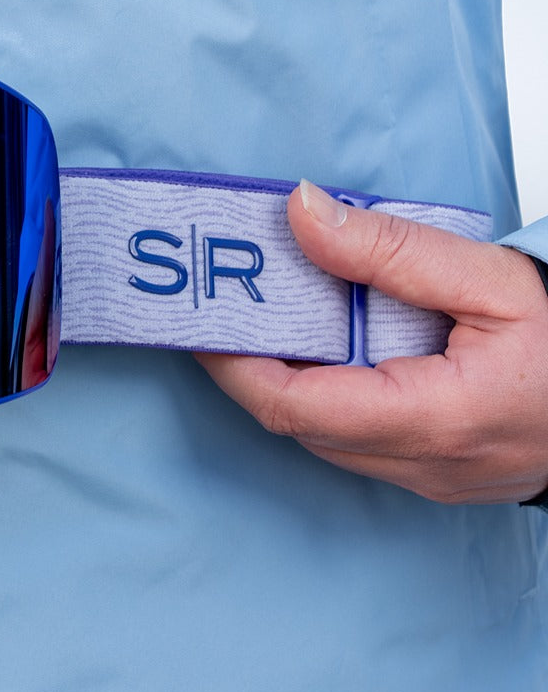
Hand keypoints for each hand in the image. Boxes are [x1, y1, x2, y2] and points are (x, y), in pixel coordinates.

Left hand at [197, 180, 547, 504]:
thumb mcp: (488, 279)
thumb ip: (388, 250)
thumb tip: (300, 213)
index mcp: (431, 419)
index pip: (291, 406)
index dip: (232, 364)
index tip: (203, 320)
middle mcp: (419, 464)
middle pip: (295, 423)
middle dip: (249, 366)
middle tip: (225, 308)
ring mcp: (424, 478)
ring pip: (320, 435)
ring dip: (286, 379)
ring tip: (267, 317)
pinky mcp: (430, 473)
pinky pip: (352, 440)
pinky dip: (323, 393)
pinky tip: (323, 347)